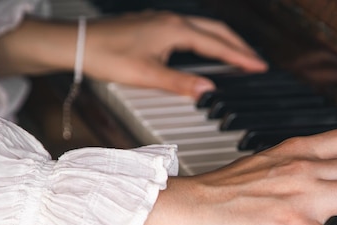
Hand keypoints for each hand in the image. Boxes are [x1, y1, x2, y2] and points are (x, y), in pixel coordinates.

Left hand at [0, 11, 266, 98]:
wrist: (78, 43)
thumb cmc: (106, 56)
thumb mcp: (147, 76)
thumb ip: (180, 84)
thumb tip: (208, 91)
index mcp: (175, 30)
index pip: (217, 45)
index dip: (240, 57)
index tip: (258, 66)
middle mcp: (172, 20)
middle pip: (216, 31)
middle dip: (238, 46)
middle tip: (256, 61)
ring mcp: (163, 20)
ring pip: (204, 27)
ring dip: (223, 41)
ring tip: (237, 56)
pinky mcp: (153, 25)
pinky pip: (191, 29)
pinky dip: (207, 39)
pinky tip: (205, 49)